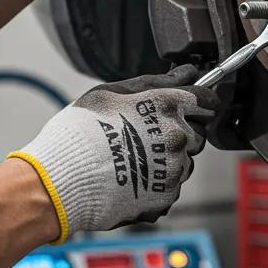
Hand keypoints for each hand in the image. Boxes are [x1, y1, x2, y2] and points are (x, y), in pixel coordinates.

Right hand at [9, 65, 220, 240]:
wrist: (60, 181)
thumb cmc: (80, 133)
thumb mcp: (113, 92)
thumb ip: (158, 81)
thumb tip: (187, 72)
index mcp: (168, 106)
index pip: (207, 102)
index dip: (199, 105)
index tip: (190, 109)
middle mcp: (178, 136)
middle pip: (197, 134)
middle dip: (178, 133)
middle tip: (145, 137)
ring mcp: (174, 168)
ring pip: (185, 162)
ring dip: (168, 160)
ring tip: (132, 160)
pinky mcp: (166, 194)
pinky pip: (171, 186)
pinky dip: (156, 184)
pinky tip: (131, 178)